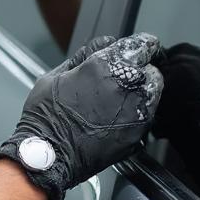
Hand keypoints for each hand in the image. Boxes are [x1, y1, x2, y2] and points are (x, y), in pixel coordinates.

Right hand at [0, 34, 163, 199]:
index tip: (141, 49)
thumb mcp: (56, 74)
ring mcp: (136, 109)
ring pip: (153, 91)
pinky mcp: (139, 131)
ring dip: (141, 91)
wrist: (48, 155)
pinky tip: (117, 118)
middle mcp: (126, 84)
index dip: (142, 45)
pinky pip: (147, 114)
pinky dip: (138, 112)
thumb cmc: (46, 117)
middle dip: (140, 70)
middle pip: (151, 68)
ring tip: (118, 101)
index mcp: (106, 64)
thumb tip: (104, 45)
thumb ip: (85, 55)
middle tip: (122, 80)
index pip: (142, 44)